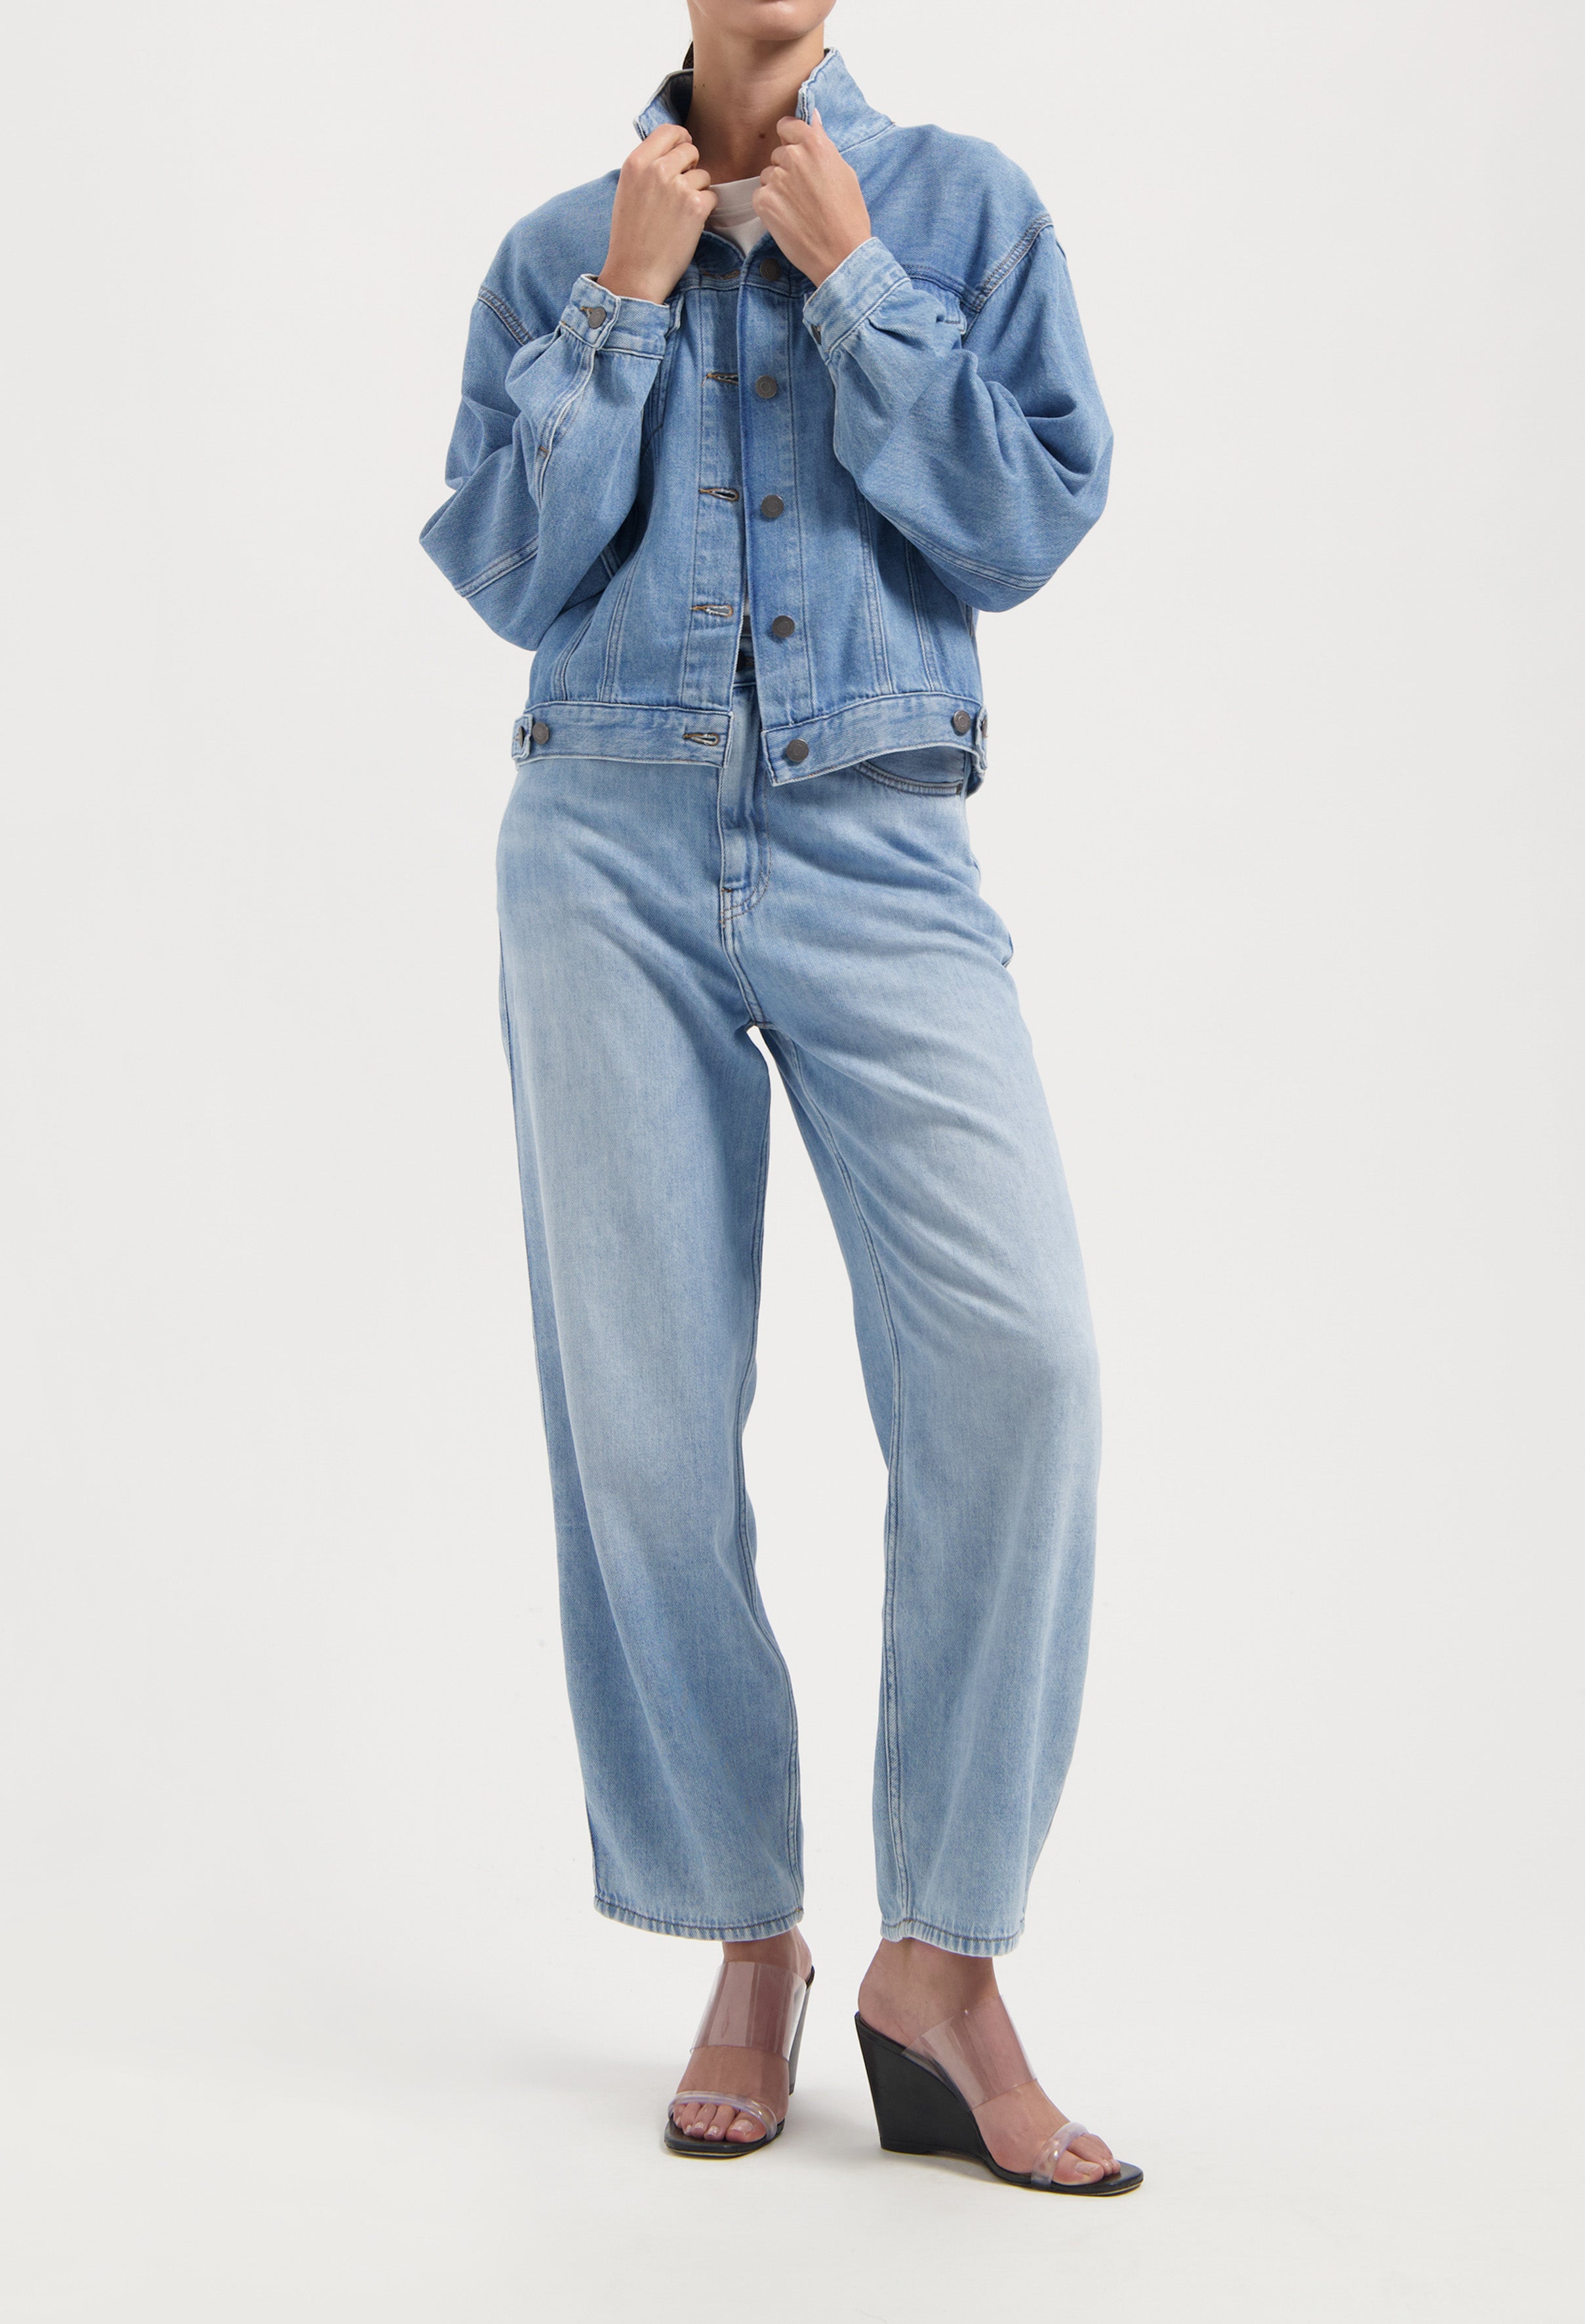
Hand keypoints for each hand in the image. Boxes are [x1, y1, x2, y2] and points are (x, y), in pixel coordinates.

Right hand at [597, 124, 716, 304]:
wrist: (635, 272)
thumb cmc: (630, 237)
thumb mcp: (628, 190)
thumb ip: (647, 167)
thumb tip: (670, 151)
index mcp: (637, 162)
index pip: (669, 131)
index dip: (681, 139)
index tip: (683, 150)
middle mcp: (657, 169)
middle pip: (690, 150)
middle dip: (691, 168)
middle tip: (681, 191)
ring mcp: (678, 187)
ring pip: (703, 174)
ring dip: (698, 191)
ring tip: (680, 213)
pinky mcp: (696, 206)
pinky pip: (713, 196)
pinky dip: (706, 209)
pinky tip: (689, 224)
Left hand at [753, 110, 870, 284]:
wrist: (840, 254)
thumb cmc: (848, 216)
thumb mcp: (844, 172)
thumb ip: (823, 143)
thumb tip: (814, 118)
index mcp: (814, 144)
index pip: (787, 126)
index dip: (790, 139)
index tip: (796, 152)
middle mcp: (793, 157)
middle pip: (778, 153)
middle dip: (787, 168)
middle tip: (804, 192)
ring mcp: (776, 179)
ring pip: (768, 175)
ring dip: (778, 187)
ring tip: (798, 208)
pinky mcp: (764, 202)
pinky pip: (760, 195)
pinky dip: (770, 205)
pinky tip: (788, 218)